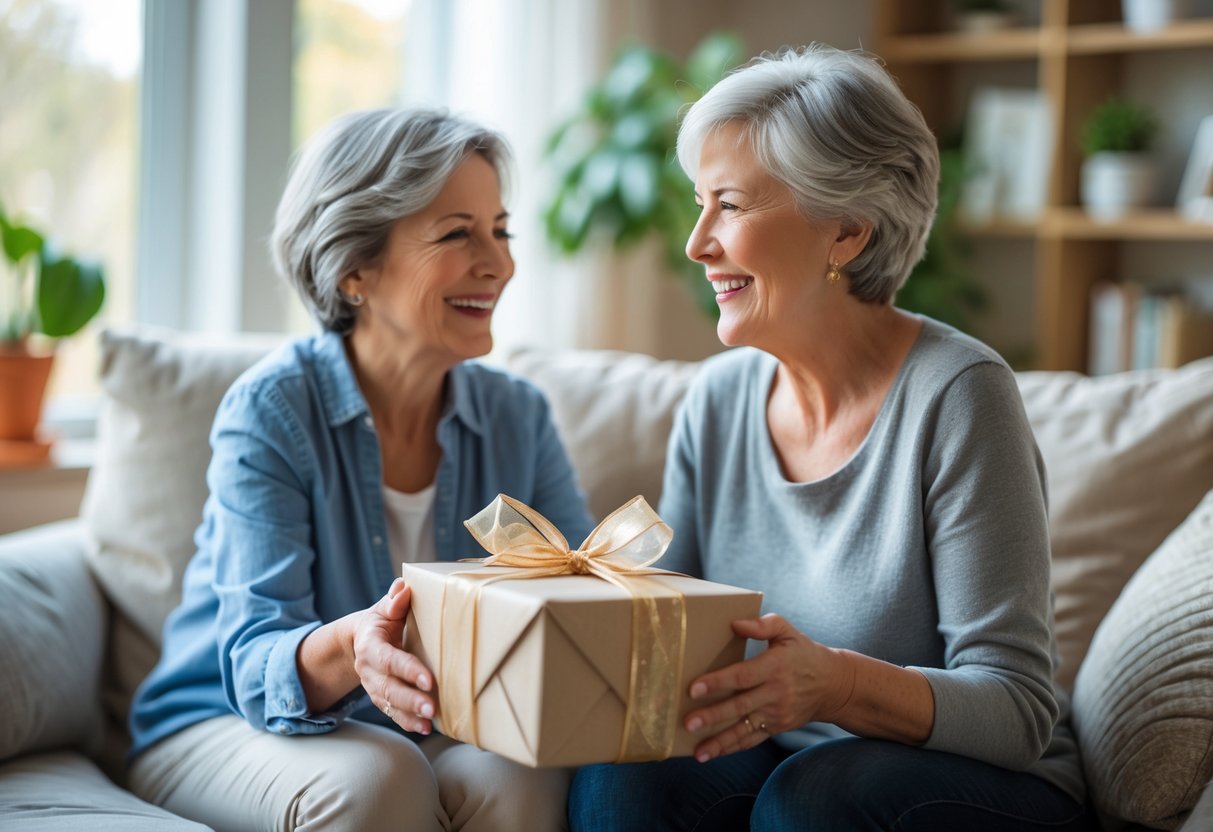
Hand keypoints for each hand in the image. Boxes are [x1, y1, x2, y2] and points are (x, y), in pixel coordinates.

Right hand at [353, 578, 437, 733]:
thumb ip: (394, 601)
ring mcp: (372, 686)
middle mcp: (368, 669)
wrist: (359, 640)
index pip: (389, 659)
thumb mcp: (384, 608)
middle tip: (431, 707)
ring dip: (409, 715)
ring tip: (429, 722)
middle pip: (388, 687)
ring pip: (389, 703)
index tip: (428, 679)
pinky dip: (407, 722)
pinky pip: (392, 712)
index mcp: (370, 645)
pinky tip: (424, 728)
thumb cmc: (381, 620)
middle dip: (410, 699)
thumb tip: (403, 588)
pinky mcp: (380, 697)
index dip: (407, 669)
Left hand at [682, 614, 853, 762]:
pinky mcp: (777, 727)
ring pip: (744, 730)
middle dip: (712, 716)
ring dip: (719, 742)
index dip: (718, 682)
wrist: (834, 685)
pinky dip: (731, 748)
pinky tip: (710, 754)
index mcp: (775, 667)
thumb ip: (762, 625)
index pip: (742, 676)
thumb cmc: (804, 653)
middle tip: (688, 722)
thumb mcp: (788, 632)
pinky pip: (751, 740)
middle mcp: (775, 693)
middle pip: (740, 706)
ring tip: (697, 751)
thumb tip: (734, 623)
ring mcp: (776, 714)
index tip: (694, 689)